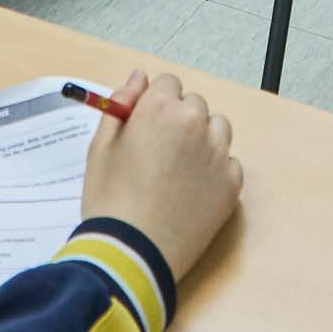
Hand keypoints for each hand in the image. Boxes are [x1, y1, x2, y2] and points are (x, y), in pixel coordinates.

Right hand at [78, 71, 240, 283]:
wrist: (132, 253)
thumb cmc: (111, 201)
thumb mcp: (100, 147)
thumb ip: (120, 104)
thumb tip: (138, 78)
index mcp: (160, 109)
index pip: (168, 84)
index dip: (154, 104)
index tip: (145, 126)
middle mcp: (195, 123)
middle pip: (194, 105)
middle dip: (178, 121)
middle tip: (157, 155)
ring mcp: (218, 153)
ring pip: (216, 129)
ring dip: (201, 140)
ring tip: (176, 172)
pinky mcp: (232, 183)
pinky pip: (228, 162)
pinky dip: (213, 171)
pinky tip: (190, 192)